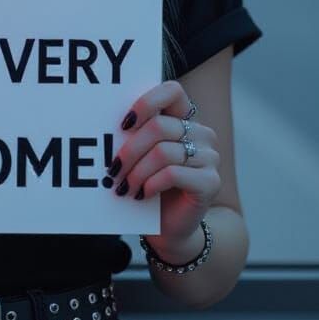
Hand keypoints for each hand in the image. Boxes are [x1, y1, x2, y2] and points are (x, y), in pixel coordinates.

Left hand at [106, 79, 219, 255]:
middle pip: (159, 126)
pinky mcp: (211, 181)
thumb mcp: (140, 155)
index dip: (147, 102)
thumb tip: (106, 125)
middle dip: (130, 149)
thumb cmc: (149, 185)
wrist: (169, 228)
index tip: (123, 125)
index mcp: (184, 119)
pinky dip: (151, 183)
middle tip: (113, 168)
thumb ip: (134, 134)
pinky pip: (173, 173)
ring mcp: (209, 157)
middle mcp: (201, 134)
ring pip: (163, 152)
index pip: (172, 91)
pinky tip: (142, 193)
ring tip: (124, 186)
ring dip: (137, 171)